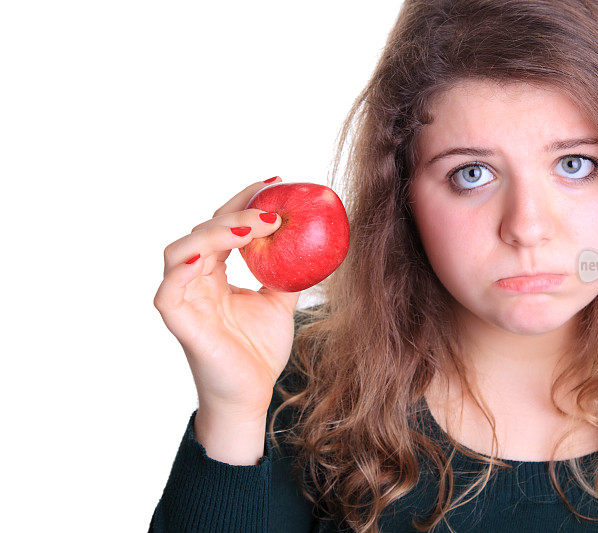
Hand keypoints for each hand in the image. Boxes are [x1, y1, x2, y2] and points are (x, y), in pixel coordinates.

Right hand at [154, 178, 300, 418]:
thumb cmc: (259, 351)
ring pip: (180, 251)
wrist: (253, 394)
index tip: (275, 183)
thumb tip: (312, 242)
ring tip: (251, 228)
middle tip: (271, 207)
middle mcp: (195, 281)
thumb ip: (286, 272)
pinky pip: (168, 291)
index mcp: (215, 274)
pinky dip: (183, 269)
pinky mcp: (178, 322)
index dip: (244, 201)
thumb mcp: (280, 302)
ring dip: (214, 234)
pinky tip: (208, 256)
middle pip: (203, 231)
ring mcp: (184, 300)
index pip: (222, 226)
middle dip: (236, 213)